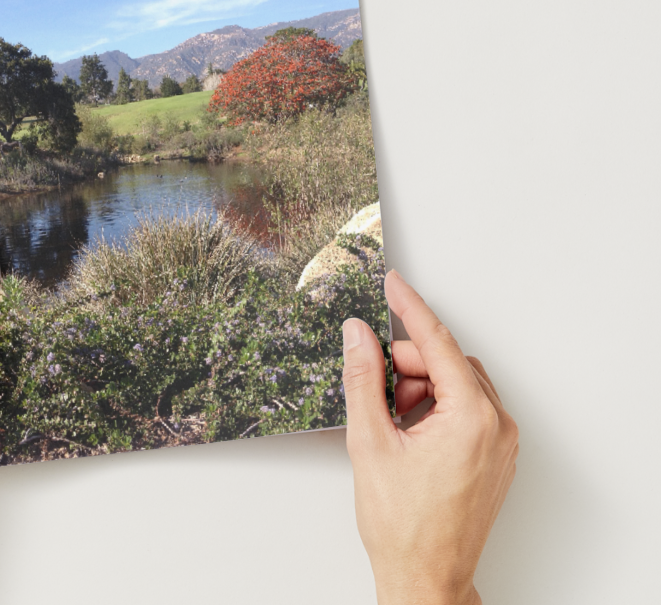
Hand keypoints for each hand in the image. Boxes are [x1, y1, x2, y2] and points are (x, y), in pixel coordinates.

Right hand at [342, 270, 518, 604]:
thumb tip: (358, 335)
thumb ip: (363, 378)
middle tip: (372, 388)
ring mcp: (500, 442)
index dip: (410, 308)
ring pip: (456, 384)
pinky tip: (406, 432)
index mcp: (472, 418)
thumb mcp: (370, 441)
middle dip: (405, 366)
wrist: (425, 576)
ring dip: (418, 388)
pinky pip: (466, 409)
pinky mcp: (495, 456)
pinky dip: (433, 408)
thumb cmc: (403, 524)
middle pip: (446, 363)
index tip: (393, 283)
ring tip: (389, 423)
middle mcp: (497, 426)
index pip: (437, 343)